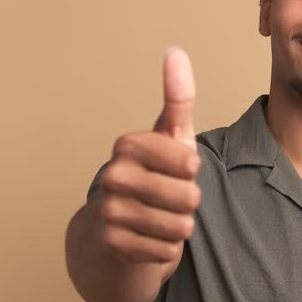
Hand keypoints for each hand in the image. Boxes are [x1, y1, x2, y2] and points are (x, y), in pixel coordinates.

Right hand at [95, 47, 201, 263]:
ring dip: (178, 228)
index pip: (190, 163)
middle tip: (168, 199)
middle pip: (189, 197)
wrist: (113, 231)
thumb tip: (175, 51)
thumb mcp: (169, 136)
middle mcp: (112, 175)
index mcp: (128, 144)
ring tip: (160, 219)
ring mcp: (109, 211)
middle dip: (188, 203)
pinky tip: (149, 239)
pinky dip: (166, 250)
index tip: (175, 169)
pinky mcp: (113, 245)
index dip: (192, 171)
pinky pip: (166, 251)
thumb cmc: (152, 177)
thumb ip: (178, 96)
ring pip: (180, 227)